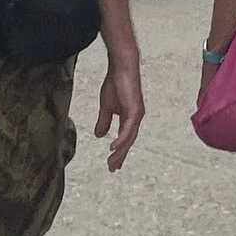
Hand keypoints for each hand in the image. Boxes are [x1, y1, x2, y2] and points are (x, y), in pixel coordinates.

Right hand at [94, 49, 144, 171]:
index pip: (124, 139)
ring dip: (120, 151)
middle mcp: (135, 119)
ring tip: (112, 162)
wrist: (121, 67)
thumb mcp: (106, 107)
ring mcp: (136, 115)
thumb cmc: (115, 83)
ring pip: (128, 138)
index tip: (113, 164)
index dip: (119, 152)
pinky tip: (114, 148)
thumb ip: (104, 121)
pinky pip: (128, 129)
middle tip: (112, 168)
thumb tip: (98, 136)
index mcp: (129, 118)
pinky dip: (121, 139)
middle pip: (128, 142)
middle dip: (120, 156)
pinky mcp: (135, 110)